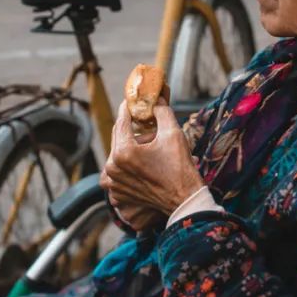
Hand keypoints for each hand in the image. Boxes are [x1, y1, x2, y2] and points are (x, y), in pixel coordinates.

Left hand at [99, 103, 204, 231]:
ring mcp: (113, 182)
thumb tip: (155, 97)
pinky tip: (144, 160)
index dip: (127, 108)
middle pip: (119, 137)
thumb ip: (161, 110)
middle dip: (132, 128)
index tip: (131, 100)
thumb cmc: (180, 167)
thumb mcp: (172, 132)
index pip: (122, 121)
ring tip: (150, 145)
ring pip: (118, 153)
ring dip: (131, 145)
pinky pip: (118, 169)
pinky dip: (128, 162)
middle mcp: (113, 168)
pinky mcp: (117, 191)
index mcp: (123, 152)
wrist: (184, 200)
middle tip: (145, 120)